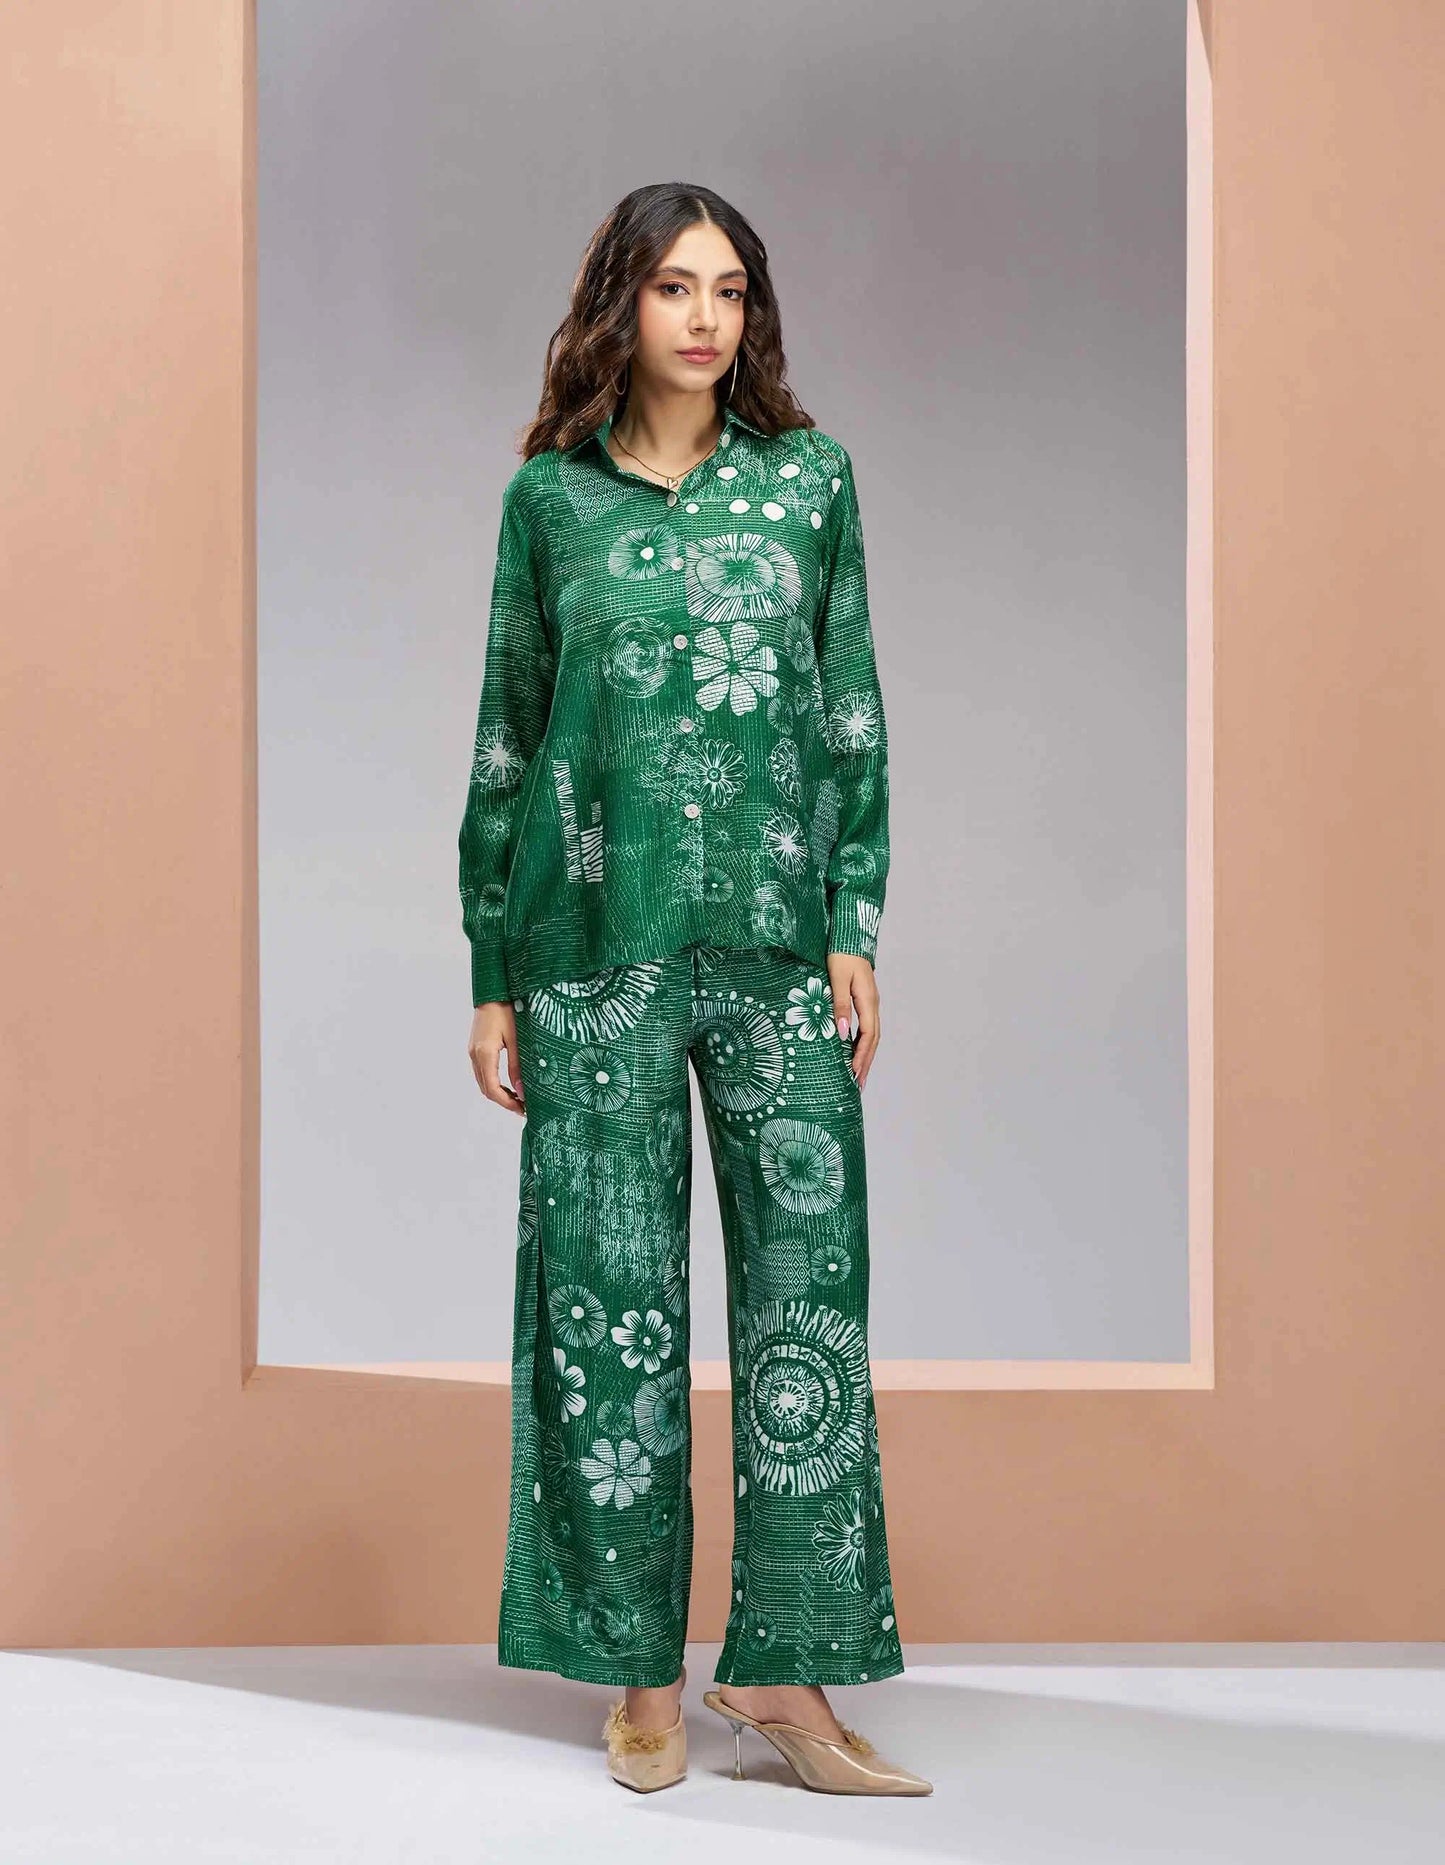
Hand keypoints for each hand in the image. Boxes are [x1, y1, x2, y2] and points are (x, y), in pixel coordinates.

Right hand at [469, 1001, 525, 1114]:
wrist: (493, 991)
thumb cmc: (507, 1010)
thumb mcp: (517, 1039)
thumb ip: (518, 1066)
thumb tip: (522, 1091)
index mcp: (484, 1053)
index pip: (492, 1089)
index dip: (507, 1103)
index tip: (522, 1109)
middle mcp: (475, 1055)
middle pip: (486, 1089)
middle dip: (504, 1101)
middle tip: (523, 1108)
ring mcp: (473, 1052)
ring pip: (483, 1082)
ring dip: (499, 1093)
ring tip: (518, 1098)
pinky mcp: (476, 1048)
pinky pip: (482, 1072)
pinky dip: (494, 1083)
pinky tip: (508, 1084)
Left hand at [826, 952, 879, 1089]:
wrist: (849, 936)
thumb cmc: (841, 955)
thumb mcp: (837, 979)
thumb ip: (839, 1006)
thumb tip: (842, 1032)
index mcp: (867, 1001)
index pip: (868, 1036)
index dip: (862, 1056)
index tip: (855, 1074)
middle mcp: (872, 1004)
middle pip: (873, 1040)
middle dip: (866, 1062)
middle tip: (858, 1084)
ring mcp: (870, 1002)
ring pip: (871, 1035)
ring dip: (865, 1055)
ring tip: (858, 1074)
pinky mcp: (864, 1000)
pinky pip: (866, 1027)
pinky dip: (861, 1042)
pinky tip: (853, 1050)